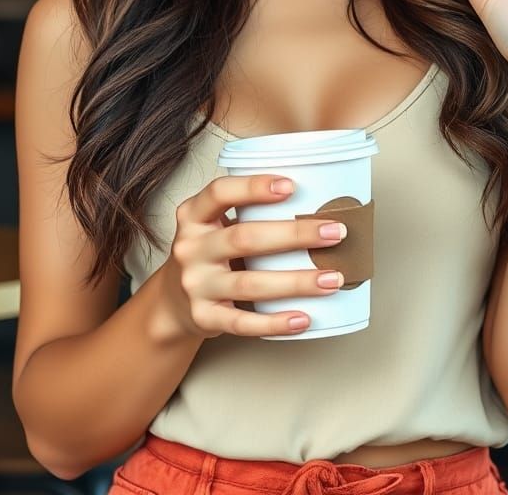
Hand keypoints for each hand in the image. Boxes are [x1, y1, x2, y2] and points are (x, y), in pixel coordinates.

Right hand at [163, 175, 346, 338]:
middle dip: (295, 234)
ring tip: (332, 278)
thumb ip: (248, 213)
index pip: (219, 193)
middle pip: (244, 238)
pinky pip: (243, 322)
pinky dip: (276, 322)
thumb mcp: (214, 224)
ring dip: (296, 281)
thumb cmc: (210, 253)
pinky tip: (304, 318)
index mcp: (193, 216)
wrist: (172, 301)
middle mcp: (190, 248)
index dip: (254, 187)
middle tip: (335, 232)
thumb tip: (317, 202)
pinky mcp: (204, 317)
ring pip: (249, 283)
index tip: (292, 186)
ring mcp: (195, 284)